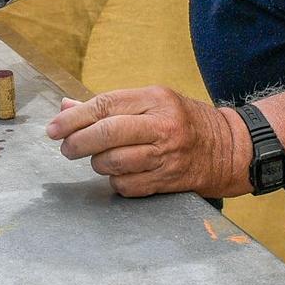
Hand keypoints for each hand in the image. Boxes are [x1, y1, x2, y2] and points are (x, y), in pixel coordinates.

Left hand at [45, 87, 249, 197]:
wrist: (230, 148)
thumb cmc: (184, 121)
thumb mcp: (152, 102)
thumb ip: (110, 105)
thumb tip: (67, 107)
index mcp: (155, 99)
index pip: (105, 105)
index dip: (73, 118)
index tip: (53, 129)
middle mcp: (162, 125)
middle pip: (107, 134)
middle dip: (78, 143)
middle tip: (67, 149)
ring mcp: (167, 155)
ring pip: (114, 162)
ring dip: (98, 164)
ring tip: (99, 160)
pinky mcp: (170, 181)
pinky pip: (128, 186)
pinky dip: (116, 182)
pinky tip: (120, 174)